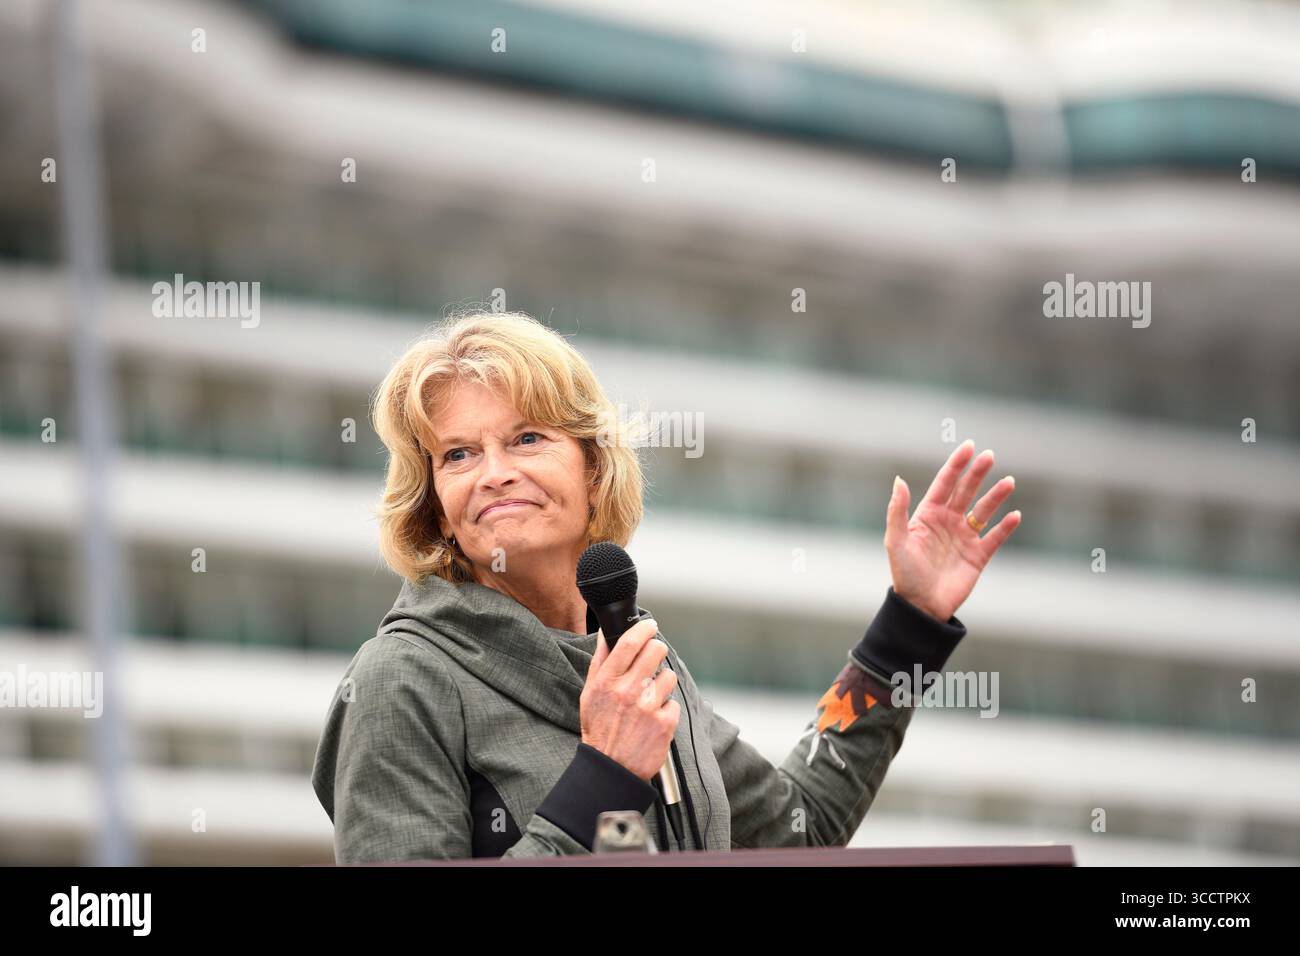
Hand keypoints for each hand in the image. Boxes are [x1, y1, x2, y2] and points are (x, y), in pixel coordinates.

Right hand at [579, 619, 679, 781]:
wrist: (610, 768)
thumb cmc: (599, 729)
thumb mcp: (589, 693)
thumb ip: (600, 661)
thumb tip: (606, 633)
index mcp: (607, 682)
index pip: (629, 643)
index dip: (644, 628)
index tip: (650, 625)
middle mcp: (628, 691)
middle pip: (656, 651)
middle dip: (657, 650)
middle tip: (653, 658)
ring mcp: (648, 707)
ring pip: (668, 676)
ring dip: (662, 683)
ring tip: (649, 698)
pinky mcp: (665, 723)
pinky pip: (674, 703)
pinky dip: (667, 709)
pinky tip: (653, 718)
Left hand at [884, 439, 1020, 621]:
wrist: (921, 606)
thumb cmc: (905, 574)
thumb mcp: (896, 541)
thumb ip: (898, 511)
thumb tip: (899, 480)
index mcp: (928, 515)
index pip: (944, 483)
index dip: (956, 465)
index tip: (969, 447)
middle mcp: (948, 522)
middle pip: (966, 491)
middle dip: (977, 473)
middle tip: (990, 456)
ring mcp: (965, 538)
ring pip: (984, 510)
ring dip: (996, 496)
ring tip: (1009, 481)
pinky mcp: (978, 556)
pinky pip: (995, 537)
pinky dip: (1006, 526)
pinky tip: (1015, 515)